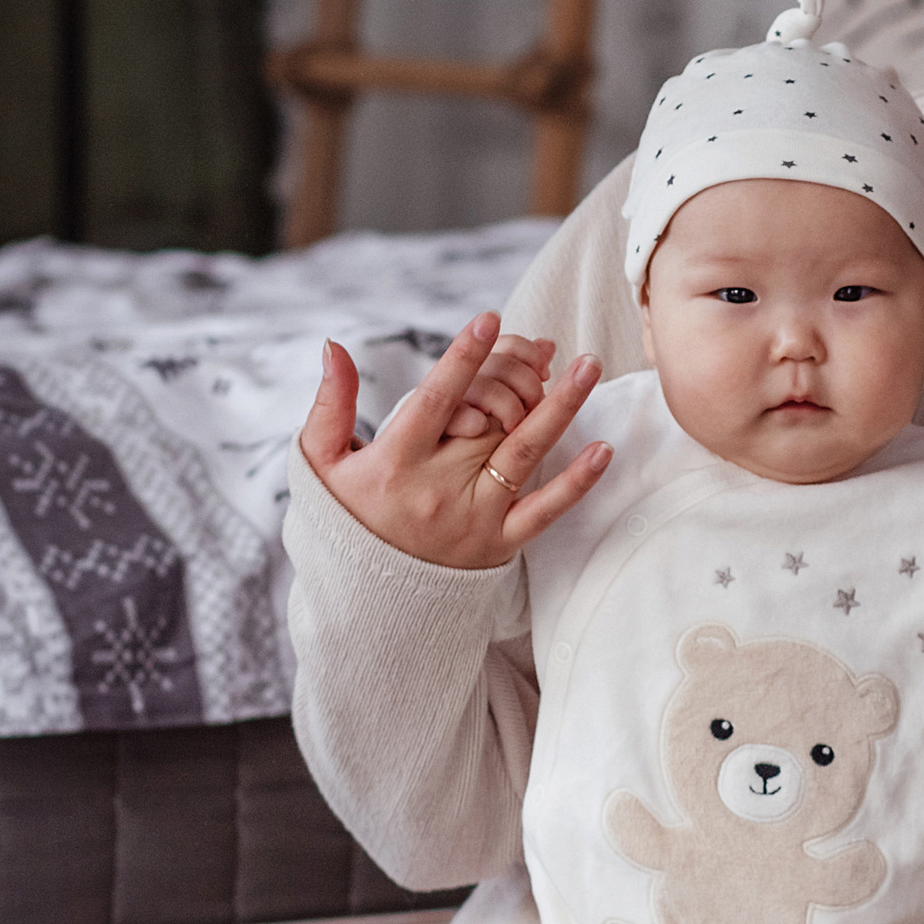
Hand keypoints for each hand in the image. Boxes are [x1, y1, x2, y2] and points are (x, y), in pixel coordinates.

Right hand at [298, 318, 609, 569]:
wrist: (364, 603)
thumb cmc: (343, 519)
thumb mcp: (321, 463)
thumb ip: (331, 404)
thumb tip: (335, 346)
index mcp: (396, 462)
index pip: (435, 400)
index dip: (464, 359)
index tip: (490, 320)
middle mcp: (438, 488)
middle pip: (490, 417)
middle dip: (520, 374)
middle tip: (545, 344)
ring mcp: (474, 517)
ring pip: (525, 452)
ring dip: (561, 407)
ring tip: (588, 367)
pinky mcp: (498, 544)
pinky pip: (544, 511)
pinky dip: (577, 482)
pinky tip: (603, 448)